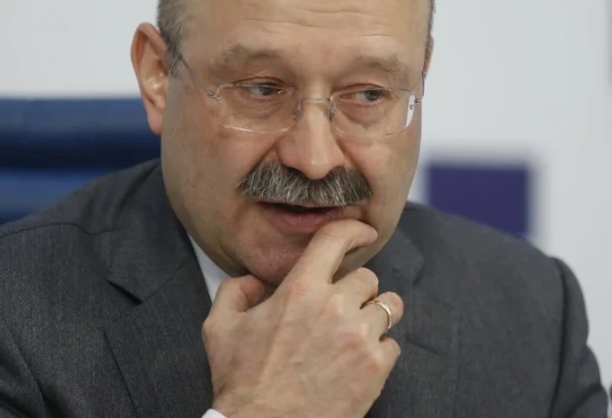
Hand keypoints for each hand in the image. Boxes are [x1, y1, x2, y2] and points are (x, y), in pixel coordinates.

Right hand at [202, 220, 403, 417]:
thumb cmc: (242, 383)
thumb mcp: (219, 328)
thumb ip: (235, 290)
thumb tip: (256, 280)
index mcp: (299, 290)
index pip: (336, 238)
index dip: (353, 229)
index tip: (362, 232)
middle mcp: (335, 307)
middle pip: (368, 277)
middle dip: (356, 290)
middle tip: (340, 309)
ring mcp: (359, 338)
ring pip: (389, 307)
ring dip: (374, 316)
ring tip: (356, 332)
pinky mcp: (375, 368)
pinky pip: (392, 344)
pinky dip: (378, 350)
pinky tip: (356, 362)